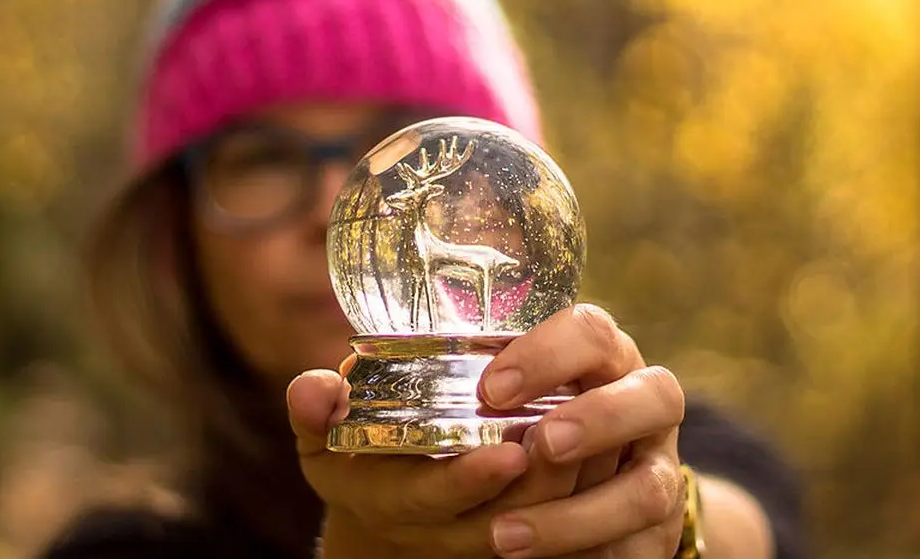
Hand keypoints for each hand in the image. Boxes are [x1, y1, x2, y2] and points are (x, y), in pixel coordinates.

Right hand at [288, 368, 582, 558]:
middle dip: (537, 486)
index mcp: (395, 503)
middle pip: (501, 520)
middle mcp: (444, 529)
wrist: (386, 507)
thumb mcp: (322, 441)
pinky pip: (561, 520)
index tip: (508, 451)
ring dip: (570, 486)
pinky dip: (585, 490)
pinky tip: (606, 447)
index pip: (436, 501)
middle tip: (565, 439)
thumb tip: (314, 385)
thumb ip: (314, 412)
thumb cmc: (354, 461)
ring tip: (595, 435)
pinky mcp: (521, 528)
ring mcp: (485, 533)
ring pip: (539, 521)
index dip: (471, 481)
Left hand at [479, 304, 686, 557]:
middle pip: (657, 395)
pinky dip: (587, 556)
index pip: (591, 331)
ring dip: (578, 516)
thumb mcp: (505, 393)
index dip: (548, 356)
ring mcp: (659, 468)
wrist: (578, 482)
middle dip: (599, 419)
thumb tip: (400, 382)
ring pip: (648, 490)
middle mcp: (645, 403)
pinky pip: (637, 549)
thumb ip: (478, 388)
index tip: (492, 390)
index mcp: (604, 355)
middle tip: (541, 444)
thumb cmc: (523, 419)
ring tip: (504, 536)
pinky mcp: (658, 530)